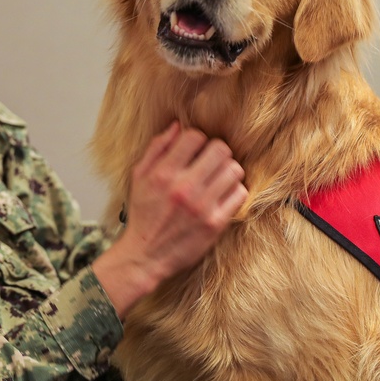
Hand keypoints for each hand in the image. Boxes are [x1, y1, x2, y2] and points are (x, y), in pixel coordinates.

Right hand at [92, 122, 246, 318]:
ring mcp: (202, 206)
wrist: (145, 255)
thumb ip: (157, 149)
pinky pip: (240, 194)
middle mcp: (184, 187)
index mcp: (163, 173)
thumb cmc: (143, 214)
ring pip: (234, 170)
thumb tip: (177, 126)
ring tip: (218, 179)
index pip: (195, 136)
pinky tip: (222, 195)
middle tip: (210, 163)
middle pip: (220, 149)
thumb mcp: (140, 177)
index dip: (197, 140)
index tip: (195, 151)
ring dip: (228, 171)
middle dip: (217, 152)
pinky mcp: (215, 223)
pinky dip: (234, 192)